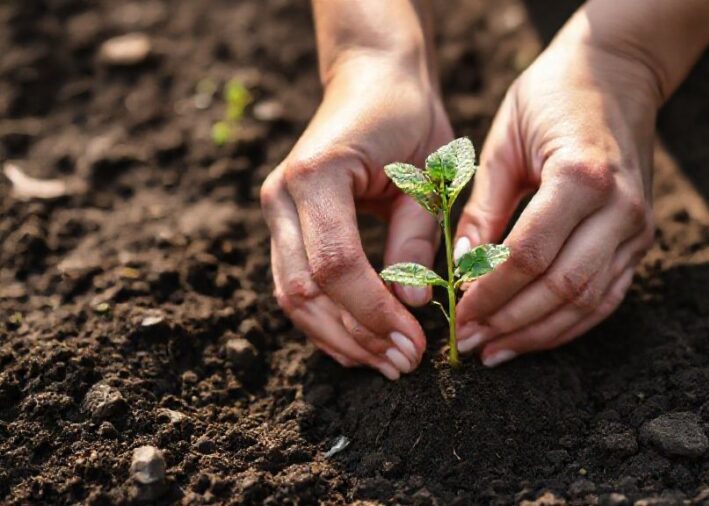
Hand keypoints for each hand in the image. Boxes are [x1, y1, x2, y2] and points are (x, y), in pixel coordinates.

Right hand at [260, 53, 451, 378]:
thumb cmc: (408, 117)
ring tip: (385, 362)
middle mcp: (282, 195)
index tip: (415, 342)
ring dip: (338, 337)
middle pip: (304, 290)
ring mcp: (276, 210)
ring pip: (292, 296)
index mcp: (318, 175)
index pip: (336, 264)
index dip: (373, 312)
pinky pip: (296, 284)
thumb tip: (411, 305)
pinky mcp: (284, 224)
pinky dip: (327, 319)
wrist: (372, 76)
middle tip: (402, 364)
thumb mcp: (426, 176)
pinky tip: (361, 341)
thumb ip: (415, 240)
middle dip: (355, 337)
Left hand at [452, 26, 660, 365]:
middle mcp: (621, 207)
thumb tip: (460, 268)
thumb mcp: (505, 141)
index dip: (492, 292)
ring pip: (589, 301)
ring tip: (497, 350)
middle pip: (563, 287)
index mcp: (582, 175)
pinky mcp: (643, 238)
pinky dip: (571, 323)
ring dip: (540, 333)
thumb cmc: (552, 95)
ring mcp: (639, 227)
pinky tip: (535, 336)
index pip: (531, 255)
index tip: (459, 315)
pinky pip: (609, 296)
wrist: (619, 71)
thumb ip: (484, 208)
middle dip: (512, 322)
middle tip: (472, 342)